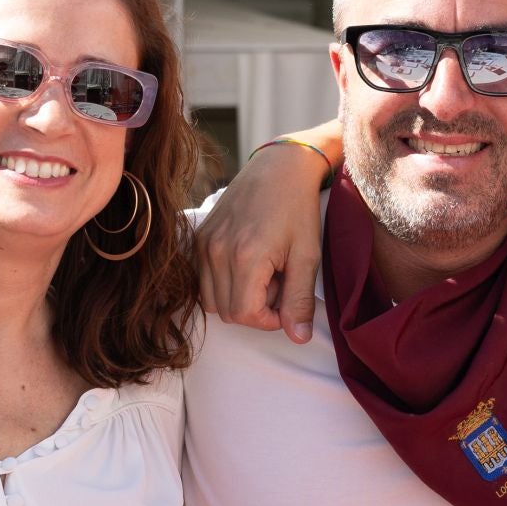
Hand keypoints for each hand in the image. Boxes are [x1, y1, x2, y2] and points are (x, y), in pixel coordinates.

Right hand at [194, 142, 329, 342]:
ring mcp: (203, 243)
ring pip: (211, 300)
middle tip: (279, 283)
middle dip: (255, 309)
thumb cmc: (298, 209)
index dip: (269, 319)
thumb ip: (300, 300)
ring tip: (264, 274)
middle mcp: (216, 251)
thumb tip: (298, 338)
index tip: (288, 301)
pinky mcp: (199, 237)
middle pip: (227, 312)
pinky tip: (248, 263)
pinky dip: (224, 282)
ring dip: (238, 298)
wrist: (280, 167)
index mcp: (245, 257)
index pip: (244, 315)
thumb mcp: (307, 256)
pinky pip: (204, 279)